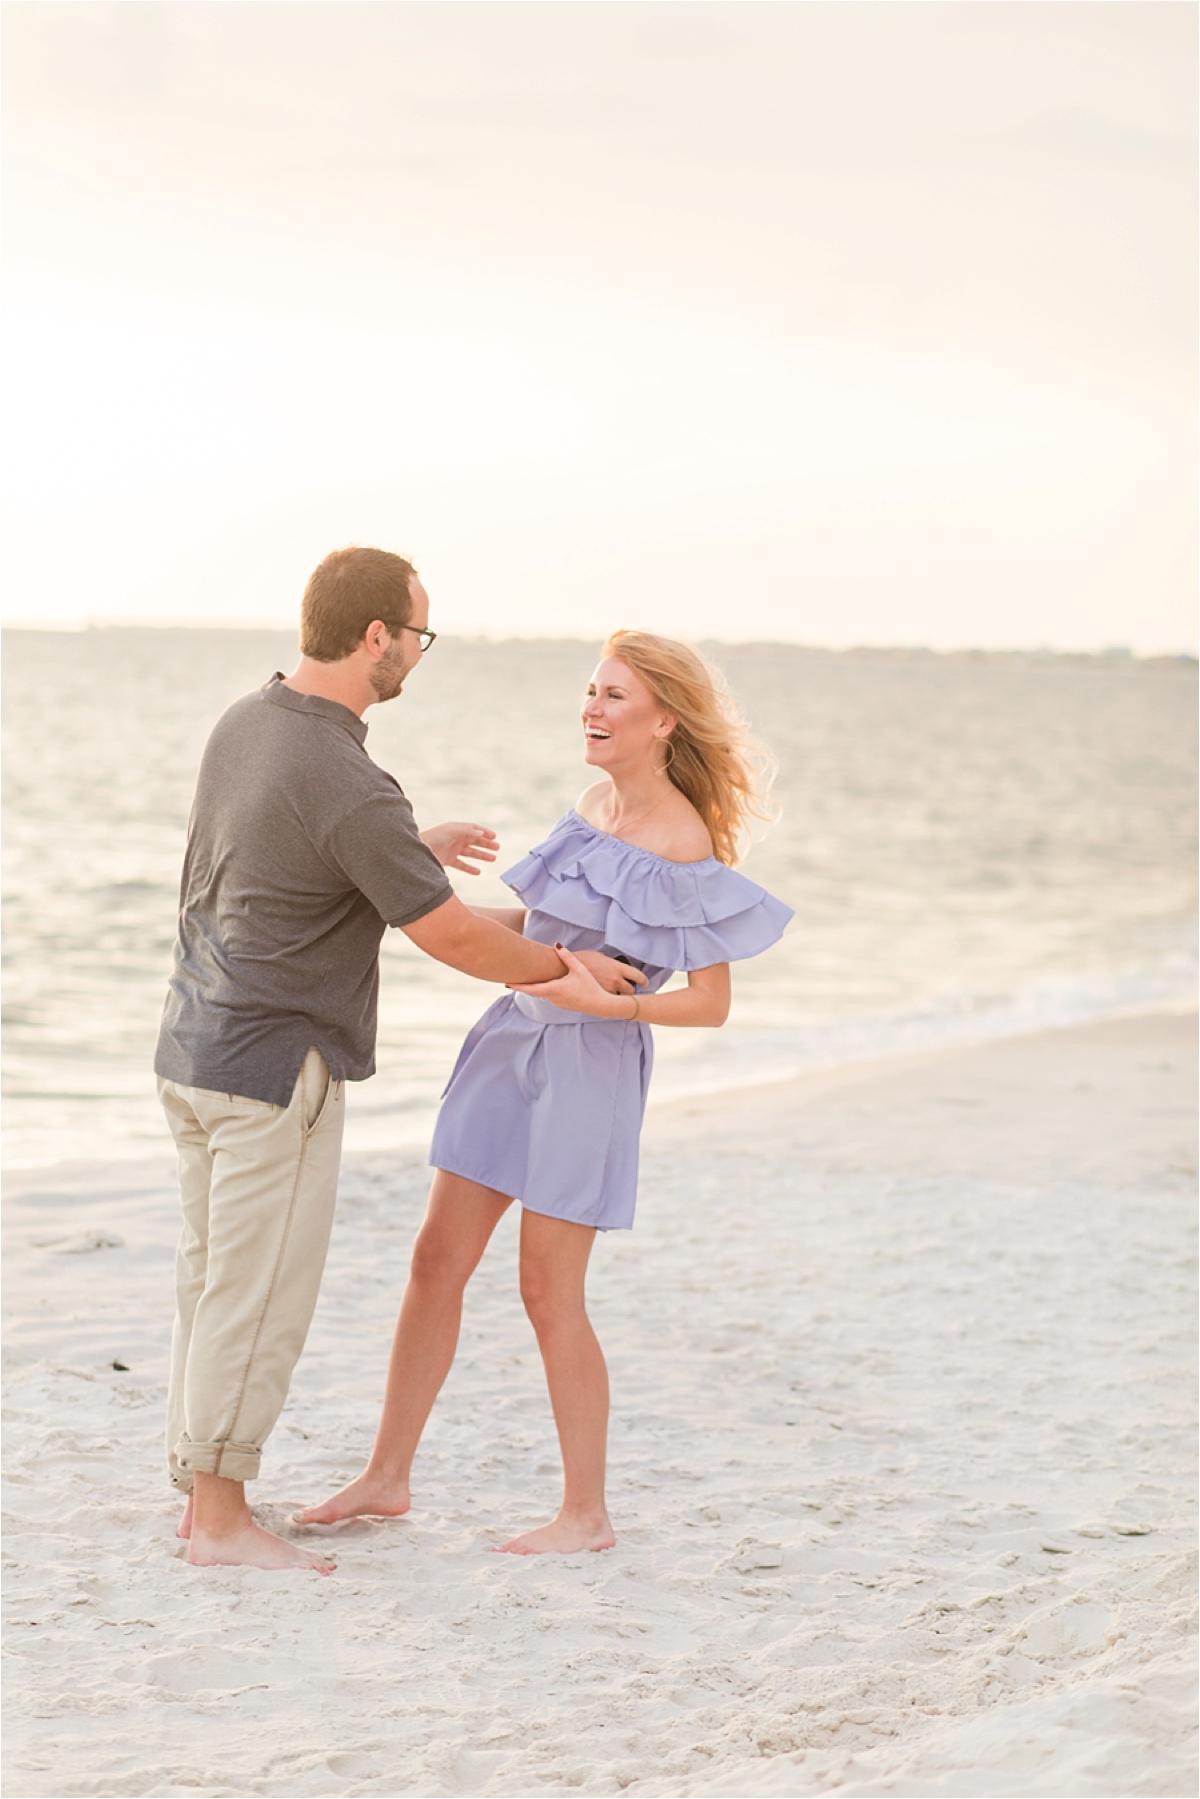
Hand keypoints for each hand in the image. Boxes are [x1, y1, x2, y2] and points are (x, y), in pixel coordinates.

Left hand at [419, 822, 498, 875]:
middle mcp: (455, 838)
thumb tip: (481, 832)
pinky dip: (470, 868)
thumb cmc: (433, 838)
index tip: (494, 837)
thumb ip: (467, 830)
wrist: (417, 851)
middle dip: (486, 844)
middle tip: (497, 848)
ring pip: (470, 853)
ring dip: (482, 855)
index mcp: (456, 829)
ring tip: (493, 859)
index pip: (473, 829)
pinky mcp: (447, 860)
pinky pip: (462, 864)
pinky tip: (478, 872)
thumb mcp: (451, 831)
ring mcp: (451, 850)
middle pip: (474, 841)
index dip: (484, 832)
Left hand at [509, 944, 642, 1017]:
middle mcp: (553, 998)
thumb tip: (556, 945)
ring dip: (535, 988)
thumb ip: (567, 957)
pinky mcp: (562, 1005)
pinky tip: (546, 985)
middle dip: (523, 986)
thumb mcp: (579, 969)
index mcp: (555, 989)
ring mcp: (557, 1003)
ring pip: (542, 994)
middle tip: (509, 980)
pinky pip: (549, 996)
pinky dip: (544, 990)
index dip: (518, 986)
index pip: (531, 988)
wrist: (601, 1005)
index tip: (506, 983)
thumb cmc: (591, 987)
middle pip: (533, 991)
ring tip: (526, 980)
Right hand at [574, 950, 648, 995]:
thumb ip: (607, 961)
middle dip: (630, 990)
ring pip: (620, 999)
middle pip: (631, 990)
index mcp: (616, 968)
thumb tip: (610, 963)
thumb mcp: (598, 955)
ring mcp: (607, 991)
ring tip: (615, 996)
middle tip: (628, 990)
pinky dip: (607, 1001)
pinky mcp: (598, 999)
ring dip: (619, 997)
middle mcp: (615, 980)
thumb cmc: (580, 959)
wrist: (565, 969)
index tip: (645, 982)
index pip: (638, 976)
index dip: (643, 980)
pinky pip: (607, 1002)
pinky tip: (604, 999)